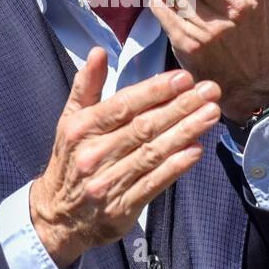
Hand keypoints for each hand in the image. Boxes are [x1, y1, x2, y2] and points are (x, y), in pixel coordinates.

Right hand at [29, 47, 222, 268]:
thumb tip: (98, 51)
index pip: (123, 105)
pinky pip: (153, 183)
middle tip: (209, 91)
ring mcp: (108, 182)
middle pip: (143, 127)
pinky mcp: (122, 207)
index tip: (184, 78)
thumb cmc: (70, 160)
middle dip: (180, 107)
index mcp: (81, 128)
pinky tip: (197, 150)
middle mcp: (94, 154)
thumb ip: (86, 85)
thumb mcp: (70, 120)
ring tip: (211, 114)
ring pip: (153, 153)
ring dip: (186, 132)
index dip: (155, 91)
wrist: (57, 216)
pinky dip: (176, 166)